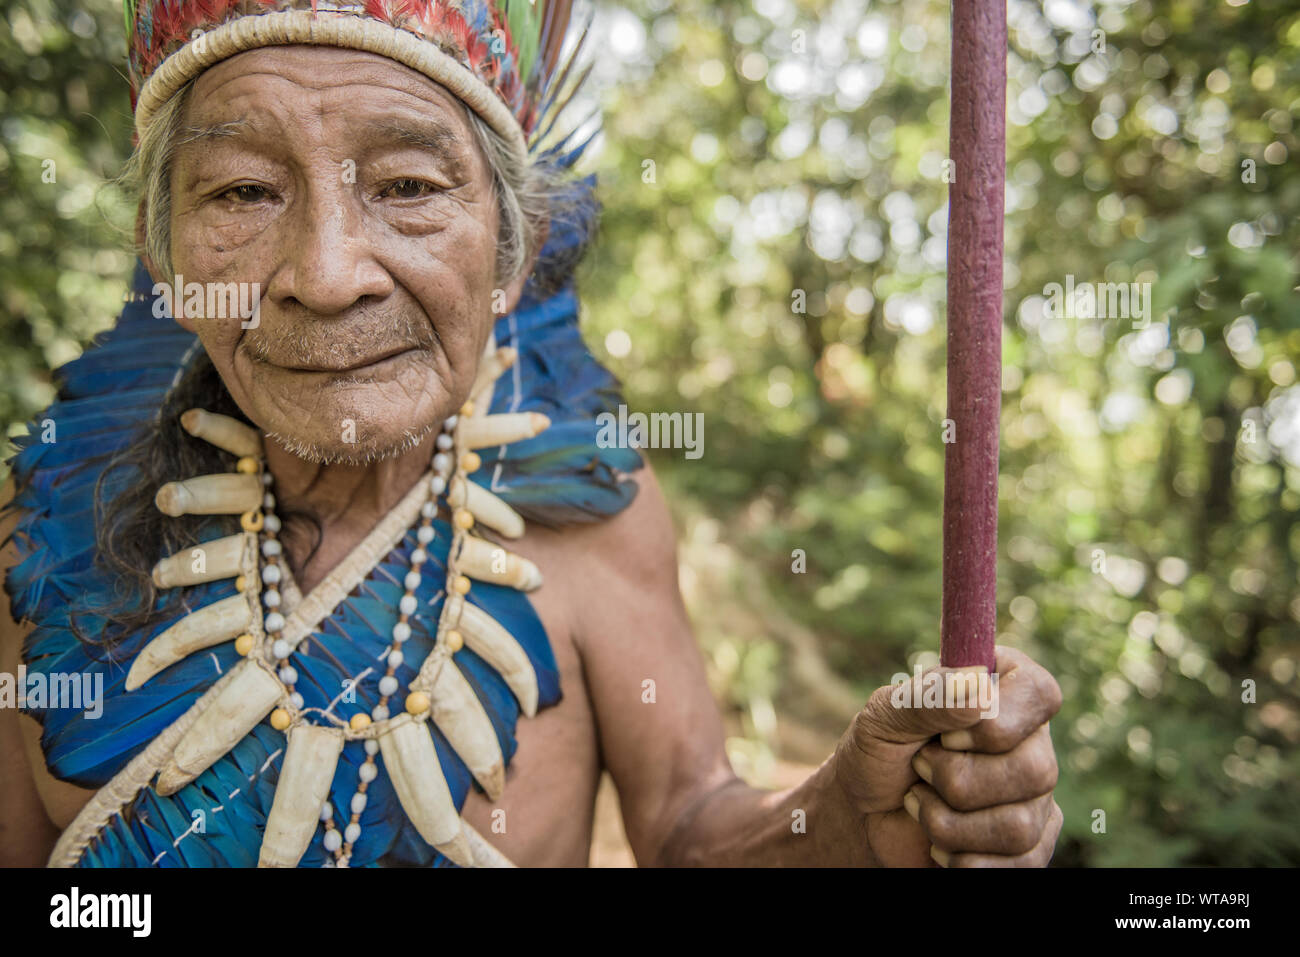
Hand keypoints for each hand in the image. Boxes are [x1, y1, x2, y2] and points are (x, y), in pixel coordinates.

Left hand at [833, 646, 1062, 866]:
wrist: (864, 815)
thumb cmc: (877, 752)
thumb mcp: (886, 716)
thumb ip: (928, 696)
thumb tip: (979, 684)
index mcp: (1003, 689)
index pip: (1039, 693)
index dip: (997, 723)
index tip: (947, 738)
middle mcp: (1031, 740)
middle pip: (1035, 769)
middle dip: (957, 781)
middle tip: (920, 769)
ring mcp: (1036, 795)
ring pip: (1021, 825)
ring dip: (949, 824)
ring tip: (920, 805)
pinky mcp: (1032, 844)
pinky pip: (1021, 864)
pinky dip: (963, 860)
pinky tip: (938, 845)